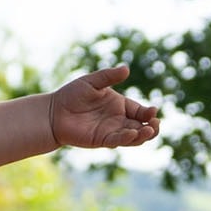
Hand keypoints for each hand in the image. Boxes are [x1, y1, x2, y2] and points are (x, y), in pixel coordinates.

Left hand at [47, 63, 161, 150]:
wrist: (54, 112)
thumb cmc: (72, 95)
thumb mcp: (92, 82)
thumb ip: (109, 76)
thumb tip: (126, 69)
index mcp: (120, 105)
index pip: (141, 111)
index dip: (149, 113)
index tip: (153, 111)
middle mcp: (119, 120)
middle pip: (142, 126)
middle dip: (152, 127)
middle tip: (156, 124)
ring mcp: (111, 131)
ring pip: (134, 137)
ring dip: (143, 135)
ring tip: (148, 130)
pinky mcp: (102, 140)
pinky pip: (118, 141)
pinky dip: (127, 138)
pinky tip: (132, 133)